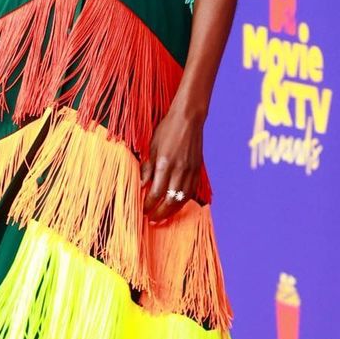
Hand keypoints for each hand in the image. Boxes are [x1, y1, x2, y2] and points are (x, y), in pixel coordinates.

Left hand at [140, 104, 204, 223]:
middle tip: (151, 219)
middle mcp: (179, 169)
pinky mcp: (197, 170)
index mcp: (165, 163)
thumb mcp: (151, 146)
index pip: (156, 192)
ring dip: (172, 211)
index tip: (143, 209)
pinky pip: (191, 191)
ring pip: (183, 199)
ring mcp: (190, 170)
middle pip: (170, 200)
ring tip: (163, 217)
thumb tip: (142, 185)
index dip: (149, 204)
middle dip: (160, 213)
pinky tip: (176, 205)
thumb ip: (147, 167)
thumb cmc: (167, 129)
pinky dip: (183, 201)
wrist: (188, 118)